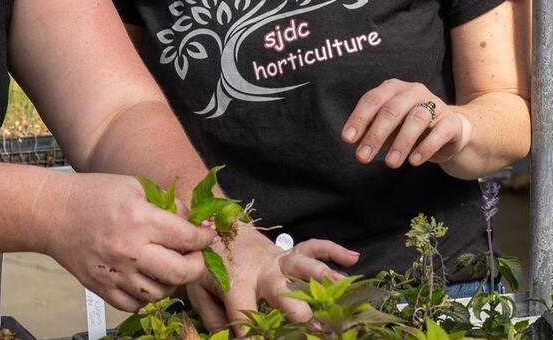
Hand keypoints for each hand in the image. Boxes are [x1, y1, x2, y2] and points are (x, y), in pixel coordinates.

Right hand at [34, 171, 215, 311]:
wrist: (51, 213)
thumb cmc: (92, 195)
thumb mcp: (134, 187)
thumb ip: (166, 205)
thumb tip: (193, 223)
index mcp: (139, 219)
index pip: (188, 237)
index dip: (205, 237)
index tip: (206, 235)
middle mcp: (129, 250)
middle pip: (181, 273)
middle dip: (197, 265)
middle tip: (194, 256)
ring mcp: (114, 273)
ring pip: (160, 294)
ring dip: (171, 282)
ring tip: (166, 266)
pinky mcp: (101, 288)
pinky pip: (135, 305)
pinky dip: (146, 296)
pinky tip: (145, 279)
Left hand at [185, 226, 358, 333]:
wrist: (215, 224)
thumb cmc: (209, 263)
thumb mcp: (199, 289)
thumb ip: (212, 317)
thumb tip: (227, 339)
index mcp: (235, 281)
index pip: (242, 311)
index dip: (249, 332)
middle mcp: (261, 271)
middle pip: (279, 289)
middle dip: (294, 306)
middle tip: (308, 321)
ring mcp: (278, 260)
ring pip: (302, 265)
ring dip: (321, 275)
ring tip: (340, 284)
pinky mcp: (289, 253)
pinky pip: (313, 246)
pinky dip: (333, 250)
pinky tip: (353, 258)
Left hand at [342, 79, 474, 167]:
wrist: (449, 132)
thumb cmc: (409, 128)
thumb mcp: (387, 129)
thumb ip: (371, 132)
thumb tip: (355, 142)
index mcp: (393, 88)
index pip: (372, 100)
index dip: (358, 119)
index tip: (347, 140)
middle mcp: (414, 91)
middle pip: (392, 110)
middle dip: (375, 135)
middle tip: (363, 158)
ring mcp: (435, 104)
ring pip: (416, 119)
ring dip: (401, 143)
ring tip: (390, 164)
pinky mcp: (452, 121)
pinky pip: (440, 132)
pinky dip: (425, 147)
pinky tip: (413, 161)